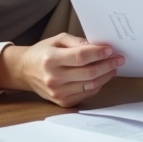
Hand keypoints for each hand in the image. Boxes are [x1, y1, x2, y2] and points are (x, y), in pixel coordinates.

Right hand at [0, 33, 123, 107]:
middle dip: (107, 64)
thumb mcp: (57, 40)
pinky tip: (101, 76)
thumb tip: (97, 46)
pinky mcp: (62, 101)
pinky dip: (97, 85)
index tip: (110, 50)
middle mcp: (53, 78)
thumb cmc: (42, 53)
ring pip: (90, 85)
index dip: (98, 53)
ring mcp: (57, 92)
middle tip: (118, 58)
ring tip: (112, 67)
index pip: (81, 57)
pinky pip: (86, 93)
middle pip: (88, 73)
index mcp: (51, 59)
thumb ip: (77, 42)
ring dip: (106, 75)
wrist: (25, 71)